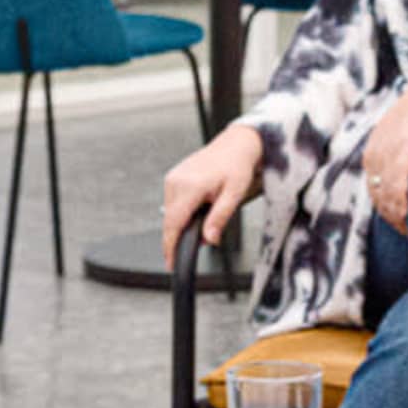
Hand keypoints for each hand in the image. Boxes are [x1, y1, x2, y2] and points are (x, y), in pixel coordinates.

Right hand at [159, 124, 263, 260]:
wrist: (235, 145)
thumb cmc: (237, 166)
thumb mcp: (234, 194)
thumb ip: (220, 218)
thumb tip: (209, 239)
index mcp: (190, 186)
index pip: (174, 223)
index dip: (171, 246)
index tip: (171, 262)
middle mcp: (176, 181)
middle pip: (170, 221)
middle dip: (180, 238)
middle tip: (199, 242)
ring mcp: (172, 178)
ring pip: (170, 214)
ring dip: (182, 224)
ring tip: (206, 219)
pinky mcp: (172, 178)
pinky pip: (172, 204)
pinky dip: (182, 213)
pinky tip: (198, 210)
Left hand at [359, 77, 407, 234]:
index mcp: (375, 150)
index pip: (376, 190)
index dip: (389, 212)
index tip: (405, 227)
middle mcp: (376, 151)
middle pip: (379, 196)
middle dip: (394, 218)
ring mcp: (389, 149)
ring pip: (387, 194)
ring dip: (399, 217)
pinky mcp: (404, 147)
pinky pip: (398, 184)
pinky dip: (404, 204)